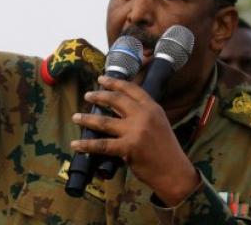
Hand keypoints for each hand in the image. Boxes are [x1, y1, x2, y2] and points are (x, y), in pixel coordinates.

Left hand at [70, 76, 199, 205]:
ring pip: (104, 121)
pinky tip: (76, 144)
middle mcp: (144, 115)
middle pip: (115, 100)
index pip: (131, 89)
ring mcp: (135, 130)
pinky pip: (102, 145)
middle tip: (87, 95)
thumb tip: (118, 109)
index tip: (102, 79)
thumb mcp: (158, 124)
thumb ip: (142, 115)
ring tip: (76, 117)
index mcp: (153, 108)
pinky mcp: (128, 147)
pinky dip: (86, 144)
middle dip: (98, 96)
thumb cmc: (166, 150)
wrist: (174, 172)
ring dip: (87, 119)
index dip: (114, 82)